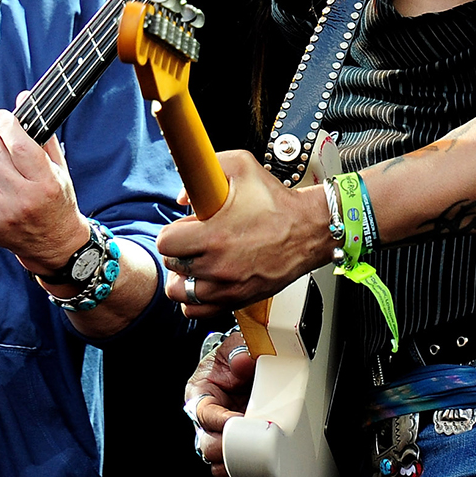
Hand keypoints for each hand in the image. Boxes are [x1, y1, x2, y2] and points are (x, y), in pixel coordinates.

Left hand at [0, 103, 87, 272]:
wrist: (54, 245)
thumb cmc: (58, 203)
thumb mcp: (60, 169)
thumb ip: (42, 134)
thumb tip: (24, 99)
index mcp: (45, 183)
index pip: (18, 145)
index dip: (6, 124)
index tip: (3, 116)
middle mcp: (22, 199)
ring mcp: (1, 214)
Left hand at [155, 150, 331, 317]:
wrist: (309, 230)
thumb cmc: (277, 202)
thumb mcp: (241, 166)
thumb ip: (205, 170)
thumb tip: (183, 196)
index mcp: (215, 235)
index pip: (166, 243)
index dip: (172, 232)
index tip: (183, 228)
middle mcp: (219, 265)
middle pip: (172, 265)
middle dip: (178, 251)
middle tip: (192, 242)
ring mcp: (228, 286)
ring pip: (180, 292)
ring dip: (183, 277)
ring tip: (194, 263)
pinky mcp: (237, 300)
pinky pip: (198, 310)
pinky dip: (194, 299)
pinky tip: (203, 282)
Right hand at [185, 330, 257, 476]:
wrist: (249, 364)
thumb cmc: (237, 356)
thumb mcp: (237, 344)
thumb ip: (239, 350)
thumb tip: (242, 362)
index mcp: (199, 393)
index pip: (203, 414)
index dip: (222, 421)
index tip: (241, 421)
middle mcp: (206, 418)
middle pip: (207, 444)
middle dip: (229, 447)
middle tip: (253, 440)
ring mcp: (220, 435)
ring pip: (217, 461)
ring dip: (237, 461)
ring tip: (258, 453)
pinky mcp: (236, 447)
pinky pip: (233, 468)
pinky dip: (244, 469)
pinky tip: (259, 462)